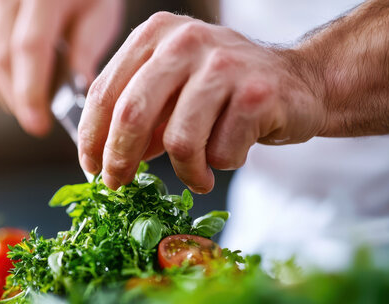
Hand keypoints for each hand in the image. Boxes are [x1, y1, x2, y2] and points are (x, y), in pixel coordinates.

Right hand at [0, 0, 123, 136]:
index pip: (28, 47)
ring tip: (30, 107)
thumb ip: (87, 48)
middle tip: (37, 123)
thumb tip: (78, 92)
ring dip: (6, 90)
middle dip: (17, 98)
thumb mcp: (101, 11)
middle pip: (0, 56)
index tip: (38, 126)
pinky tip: (16, 85)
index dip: (30, 92)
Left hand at [78, 12, 325, 192]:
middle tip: (119, 184)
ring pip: (179, 141)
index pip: (105, 92)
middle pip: (132, 114)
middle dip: (119, 160)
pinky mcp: (257, 93)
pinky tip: (227, 156)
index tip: (91, 168)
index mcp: (155, 34)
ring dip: (184, 171)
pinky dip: (219, 166)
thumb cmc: (223, 91)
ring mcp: (223, 65)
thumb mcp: (171, 90)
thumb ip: (137, 114)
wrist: (298, 82)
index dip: (91, 138)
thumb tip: (101, 159)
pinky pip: (220, 152)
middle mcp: (185, 41)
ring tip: (196, 175)